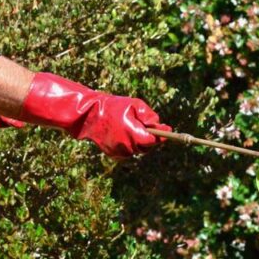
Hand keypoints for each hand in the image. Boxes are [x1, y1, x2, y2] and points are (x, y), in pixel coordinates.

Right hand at [19, 73, 169, 157]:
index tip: (169, 130)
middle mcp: (128, 147)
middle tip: (150, 126)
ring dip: (138, 140)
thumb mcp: (134, 104)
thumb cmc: (113, 106)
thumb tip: (159, 125)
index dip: (162, 136)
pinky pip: (127, 151)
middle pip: (146, 147)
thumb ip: (149, 115)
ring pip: (136, 150)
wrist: (89, 114)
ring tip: (132, 126)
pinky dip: (129, 143)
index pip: (154, 141)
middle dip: (149, 137)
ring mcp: (119, 152)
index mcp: (134, 134)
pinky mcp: (113, 154)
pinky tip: (123, 132)